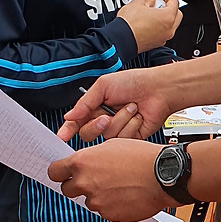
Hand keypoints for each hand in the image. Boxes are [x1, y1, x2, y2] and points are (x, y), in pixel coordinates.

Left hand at [48, 139, 169, 221]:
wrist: (163, 175)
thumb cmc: (141, 157)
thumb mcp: (111, 146)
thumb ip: (91, 158)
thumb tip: (84, 165)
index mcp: (82, 163)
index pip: (54, 172)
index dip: (59, 172)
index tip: (63, 173)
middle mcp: (85, 183)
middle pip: (67, 190)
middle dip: (77, 186)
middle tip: (93, 180)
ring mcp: (97, 201)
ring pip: (89, 201)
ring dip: (98, 196)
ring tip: (118, 186)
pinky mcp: (109, 215)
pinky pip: (105, 211)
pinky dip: (112, 206)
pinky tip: (126, 195)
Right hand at [60, 70, 176, 144]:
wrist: (158, 89)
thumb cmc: (134, 82)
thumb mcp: (104, 86)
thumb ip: (85, 102)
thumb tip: (69, 116)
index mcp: (95, 107)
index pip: (77, 122)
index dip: (68, 130)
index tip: (62, 136)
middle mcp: (105, 120)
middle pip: (88, 134)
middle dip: (96, 125)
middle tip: (106, 116)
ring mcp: (118, 130)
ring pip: (107, 136)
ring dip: (120, 119)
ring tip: (130, 107)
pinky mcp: (131, 137)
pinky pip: (123, 139)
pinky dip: (131, 125)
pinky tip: (138, 116)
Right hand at [115, 0, 180, 50]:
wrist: (121, 40)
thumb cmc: (129, 24)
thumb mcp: (138, 4)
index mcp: (168, 17)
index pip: (174, 2)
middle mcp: (169, 30)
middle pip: (176, 14)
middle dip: (169, 6)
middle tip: (160, 0)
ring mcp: (163, 38)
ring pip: (169, 25)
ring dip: (164, 17)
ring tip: (152, 10)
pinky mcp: (156, 44)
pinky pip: (161, 32)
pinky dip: (158, 26)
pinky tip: (148, 21)